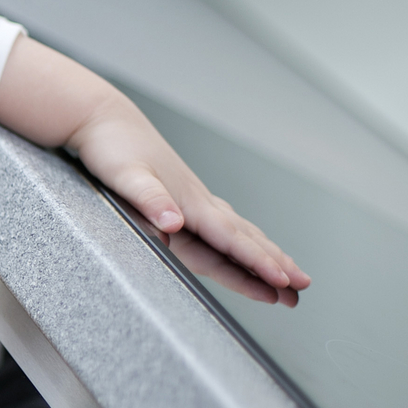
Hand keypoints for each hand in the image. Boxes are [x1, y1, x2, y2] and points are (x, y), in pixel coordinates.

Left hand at [0, 37, 309, 301]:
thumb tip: (174, 224)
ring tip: (286, 275)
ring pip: (236, 233)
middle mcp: (196, 202)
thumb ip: (149, 200)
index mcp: (188, 202)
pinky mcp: (181, 199)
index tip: (283, 282)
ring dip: (262, 255)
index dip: (258, 262)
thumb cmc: (111, 147)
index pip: (230, 240)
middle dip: (274, 264)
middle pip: (244, 239)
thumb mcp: (124, 176)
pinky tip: (242, 248)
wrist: (103, 119)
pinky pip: (218, 228)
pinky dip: (237, 242)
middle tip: (303, 288)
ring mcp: (191, 200)